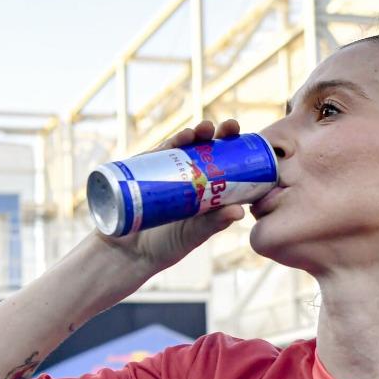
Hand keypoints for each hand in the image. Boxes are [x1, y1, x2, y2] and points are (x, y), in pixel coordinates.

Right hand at [95, 118, 248, 275]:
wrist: (129, 252)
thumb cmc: (167, 246)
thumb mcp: (194, 234)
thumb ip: (214, 223)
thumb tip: (240, 212)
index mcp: (206, 191)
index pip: (225, 166)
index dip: (236, 151)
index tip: (249, 141)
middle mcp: (188, 177)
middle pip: (206, 150)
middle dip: (218, 136)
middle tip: (230, 127)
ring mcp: (166, 171)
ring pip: (185, 147)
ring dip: (196, 134)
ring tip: (206, 128)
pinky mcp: (145, 170)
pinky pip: (160, 153)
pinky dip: (171, 142)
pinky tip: (182, 138)